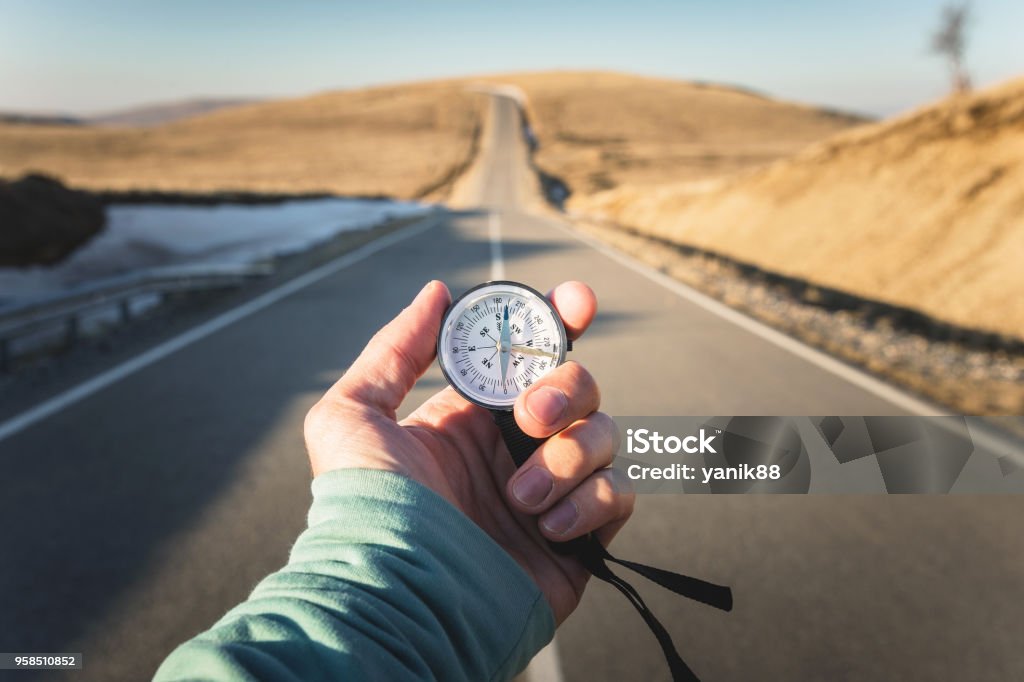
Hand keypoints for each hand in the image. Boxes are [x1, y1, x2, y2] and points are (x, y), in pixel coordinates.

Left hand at [304, 280, 633, 622]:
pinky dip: (590, 503)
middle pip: (580, 387)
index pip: (529, 357)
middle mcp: (515, 449)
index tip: (574, 302)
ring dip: (566, 458)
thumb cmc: (365, 508)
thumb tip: (437, 294)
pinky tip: (545, 528)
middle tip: (529, 418)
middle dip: (565, 390)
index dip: (559, 321)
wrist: (398, 595)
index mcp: (472, 417)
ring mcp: (550, 493)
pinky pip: (619, 495)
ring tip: (518, 498)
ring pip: (604, 436)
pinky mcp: (578, 539)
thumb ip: (394, 349)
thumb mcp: (352, 415)